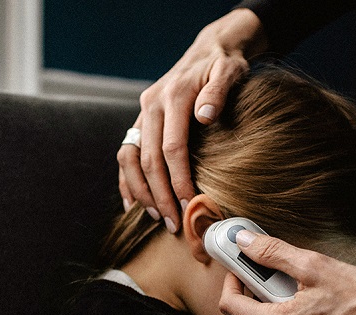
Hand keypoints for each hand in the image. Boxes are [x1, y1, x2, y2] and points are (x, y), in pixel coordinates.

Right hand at [117, 8, 266, 232]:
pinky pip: (126, 155)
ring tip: (155, 217)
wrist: (209, 50)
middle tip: (173, 223)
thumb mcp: (229, 71)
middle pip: (149, 159)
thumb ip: (218, 91)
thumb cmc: (224, 65)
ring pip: (130, 159)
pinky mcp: (140, 122)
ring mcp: (142, 114)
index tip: (190, 204)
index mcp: (173, 96)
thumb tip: (205, 115)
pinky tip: (133, 204)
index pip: (172, 147)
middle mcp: (151, 105)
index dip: (179, 179)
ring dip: (140, 191)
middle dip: (159, 195)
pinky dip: (126, 181)